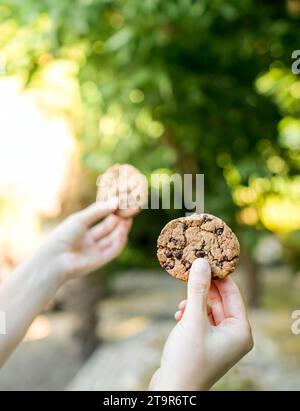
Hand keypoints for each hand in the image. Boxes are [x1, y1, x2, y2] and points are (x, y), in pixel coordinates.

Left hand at [39, 199, 131, 282]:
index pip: (99, 218)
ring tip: (129, 219)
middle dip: (119, 220)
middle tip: (129, 210)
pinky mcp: (99, 261)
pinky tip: (124, 232)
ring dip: (121, 230)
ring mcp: (94, 252)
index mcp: (81, 230)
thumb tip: (116, 201)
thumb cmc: (62, 236)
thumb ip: (98, 210)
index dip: (110, 211)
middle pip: (108, 229)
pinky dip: (120, 241)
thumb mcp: (80, 219)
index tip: (121, 202)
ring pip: (112, 239)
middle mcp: (88, 241)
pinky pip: (113, 250)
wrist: (54, 259)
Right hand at [149, 258, 252, 390]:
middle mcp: (234, 335)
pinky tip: (179, 316)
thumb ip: (198, 289)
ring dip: (194, 303)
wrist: (173, 390)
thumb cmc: (187, 359)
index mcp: (240, 331)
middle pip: (220, 301)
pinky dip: (190, 314)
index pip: (233, 294)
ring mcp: (220, 341)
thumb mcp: (193, 320)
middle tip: (191, 271)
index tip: (207, 258)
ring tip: (182, 304)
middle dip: (204, 289)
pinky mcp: (206, 344)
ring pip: (208, 309)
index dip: (220, 275)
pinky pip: (201, 320)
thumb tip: (202, 262)